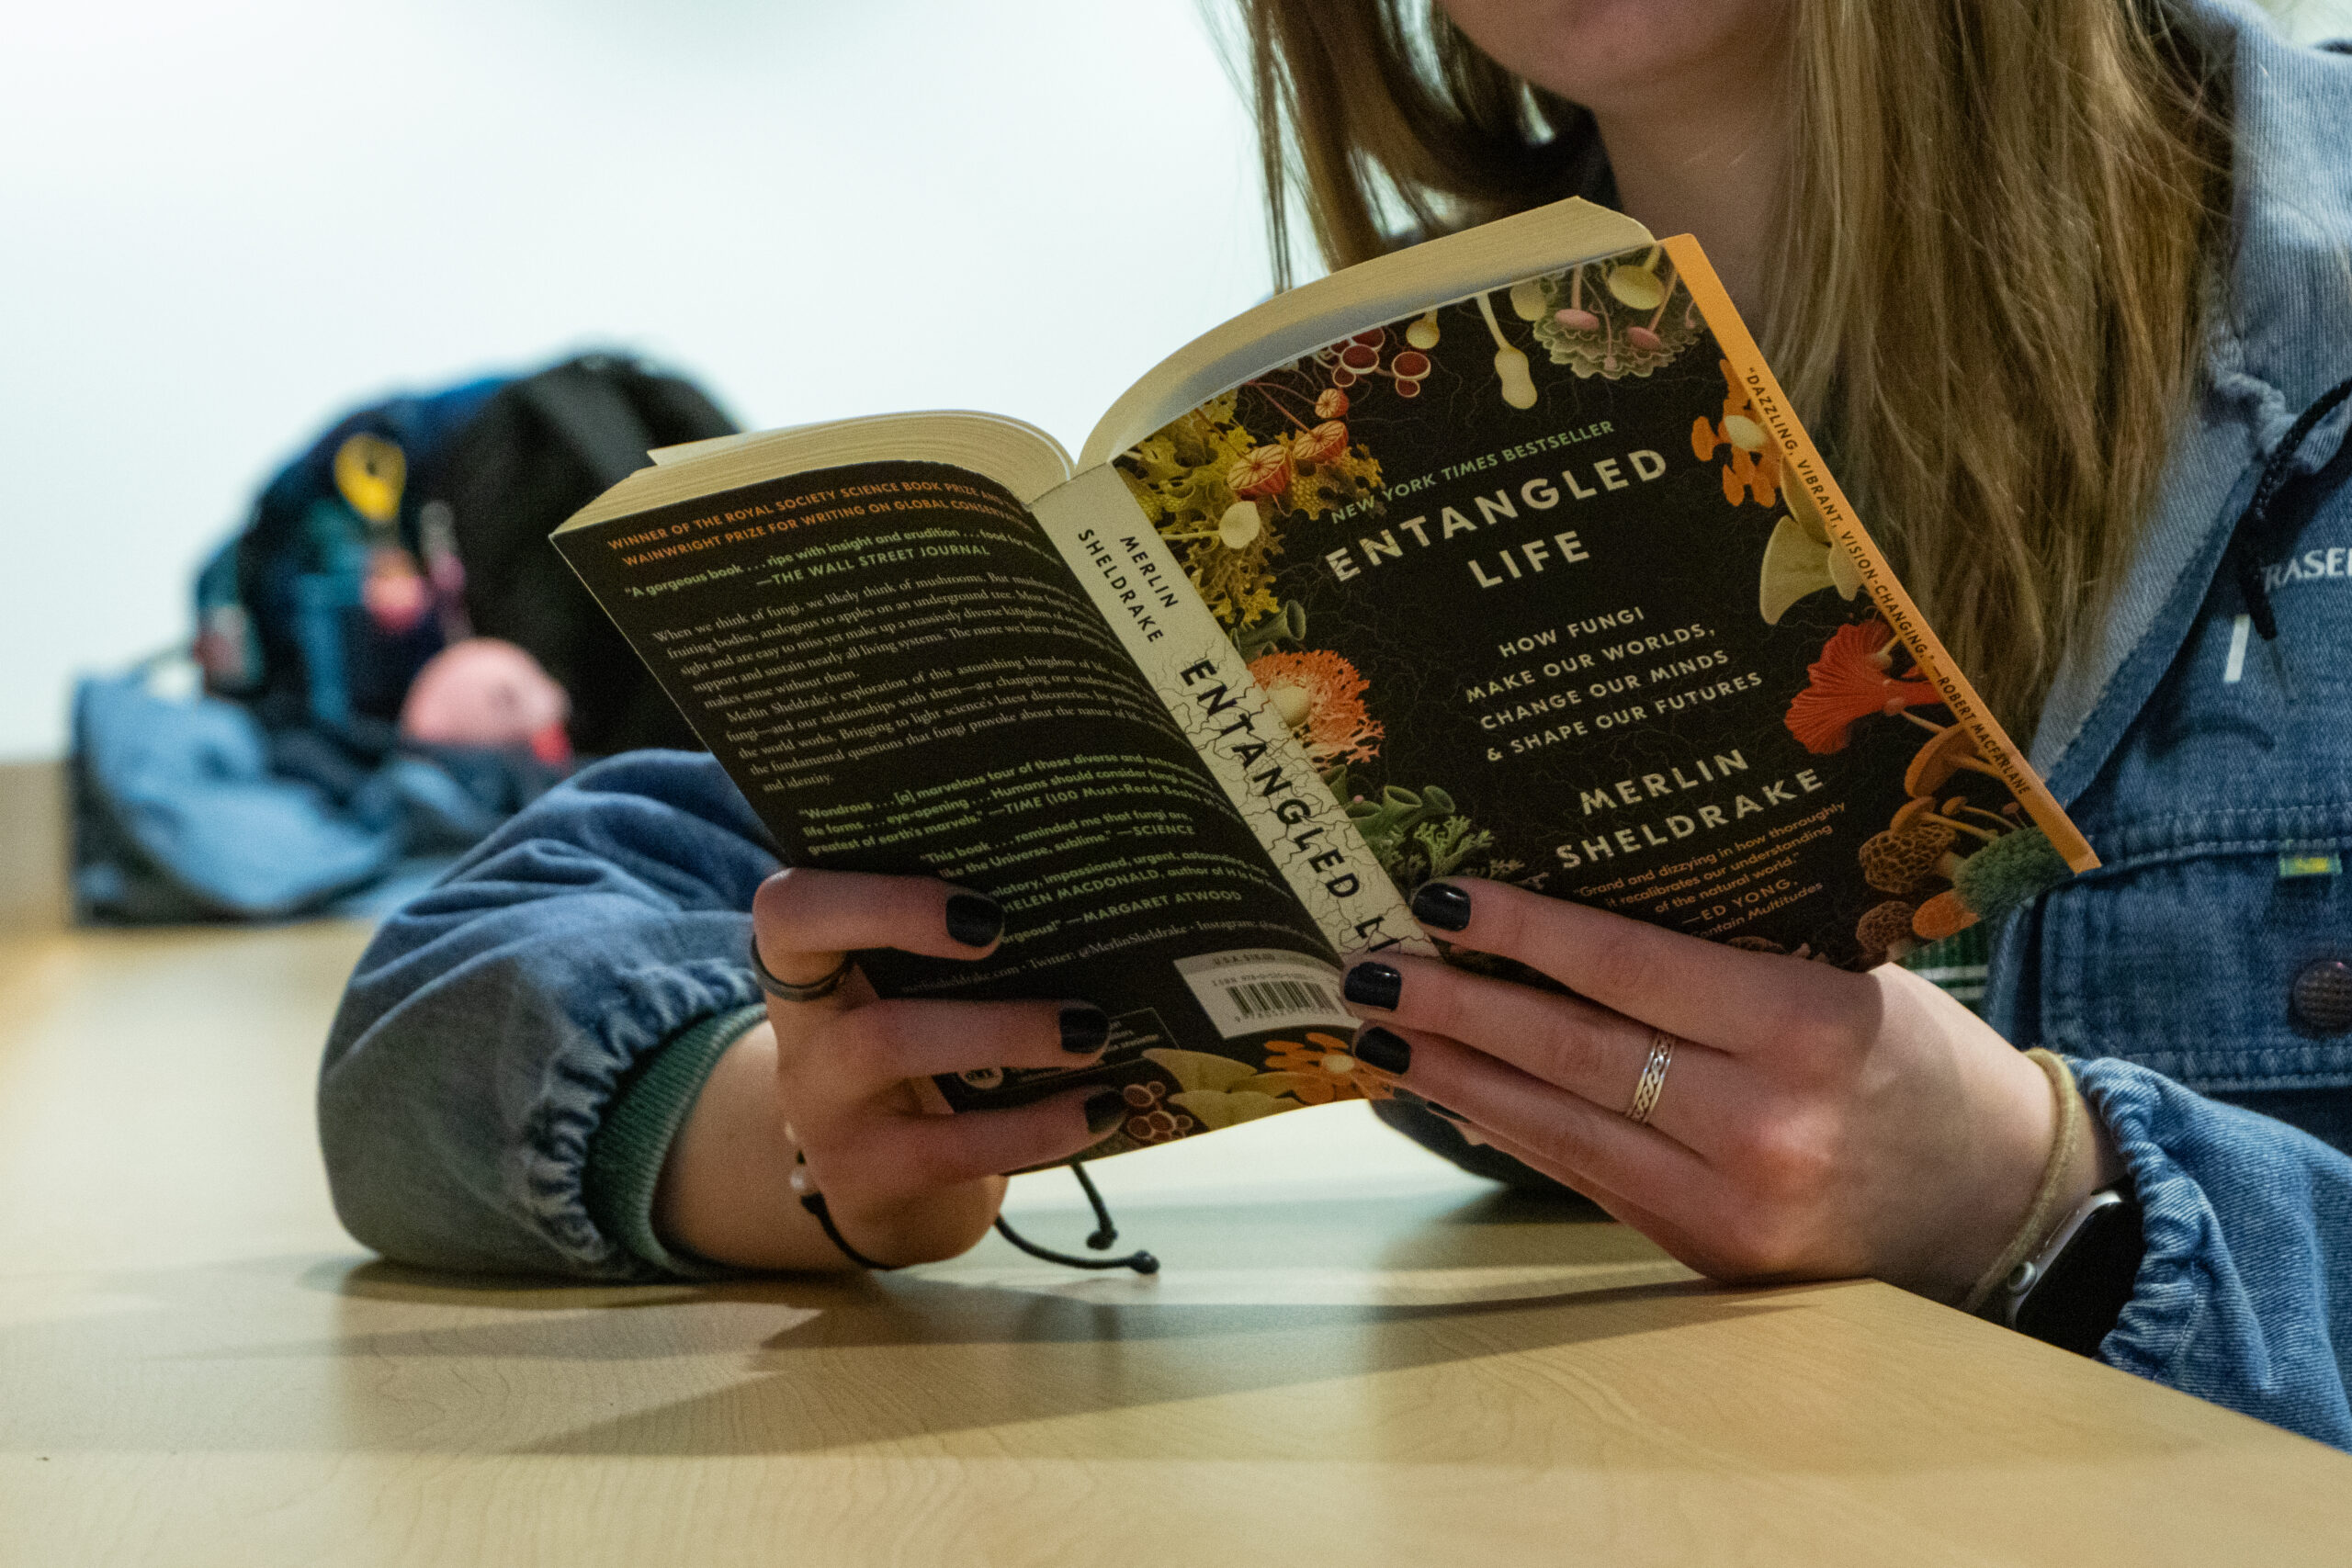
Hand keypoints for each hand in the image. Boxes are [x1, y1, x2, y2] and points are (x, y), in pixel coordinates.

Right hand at [653, 868, 1124, 1270]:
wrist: (883, 1182)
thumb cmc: (918, 1051)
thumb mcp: (909, 998)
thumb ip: (958, 945)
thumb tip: (1082, 897)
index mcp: (811, 964)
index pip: (791, 904)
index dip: (868, 891)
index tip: (969, 901)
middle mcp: (801, 1026)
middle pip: (815, 950)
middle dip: (909, 919)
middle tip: (1005, 928)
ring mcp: (821, 1104)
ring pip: (887, 1041)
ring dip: (1000, 1028)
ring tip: (1090, 1030)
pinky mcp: (864, 1175)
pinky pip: (948, 1146)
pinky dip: (1035, 1126)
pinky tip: (1099, 1108)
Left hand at [1342, 880, 2119, 1302]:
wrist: (2003, 1205)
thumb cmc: (1919, 1064)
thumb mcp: (1845, 979)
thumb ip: (1725, 956)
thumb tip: (1567, 919)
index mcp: (1811, 1027)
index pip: (1632, 968)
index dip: (1526, 932)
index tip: (1442, 897)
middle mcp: (1766, 1123)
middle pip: (1572, 1050)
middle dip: (1455, 1007)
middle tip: (1368, 965)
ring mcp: (1731, 1204)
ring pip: (1557, 1125)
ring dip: (1454, 1077)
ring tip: (1377, 1032)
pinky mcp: (1707, 1255)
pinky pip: (1584, 1176)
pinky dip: (1508, 1131)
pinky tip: (1450, 1094)